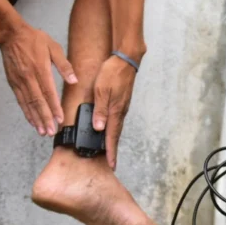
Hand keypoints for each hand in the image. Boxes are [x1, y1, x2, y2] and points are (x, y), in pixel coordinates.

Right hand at [0, 24, 76, 135]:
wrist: (11, 35)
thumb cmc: (34, 39)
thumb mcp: (53, 47)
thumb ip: (64, 65)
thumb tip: (74, 80)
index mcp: (40, 69)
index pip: (48, 93)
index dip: (54, 107)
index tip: (60, 119)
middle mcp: (29, 78)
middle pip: (37, 102)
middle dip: (45, 118)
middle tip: (50, 132)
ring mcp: (19, 82)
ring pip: (28, 104)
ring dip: (35, 119)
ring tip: (42, 131)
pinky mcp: (13, 83)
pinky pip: (20, 101)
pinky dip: (26, 112)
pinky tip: (31, 120)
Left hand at [91, 54, 138, 168]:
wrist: (126, 60)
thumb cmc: (112, 73)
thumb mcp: (101, 90)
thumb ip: (100, 109)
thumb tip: (99, 127)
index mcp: (115, 111)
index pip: (111, 136)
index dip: (111, 151)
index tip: (111, 164)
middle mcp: (120, 111)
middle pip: (115, 135)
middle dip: (113, 149)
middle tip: (111, 163)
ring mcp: (122, 107)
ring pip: (116, 127)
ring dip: (113, 140)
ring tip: (109, 151)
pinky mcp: (122, 102)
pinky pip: (117, 120)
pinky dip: (113, 129)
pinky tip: (109, 130)